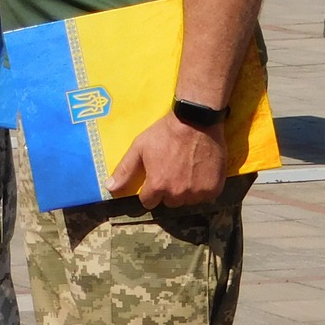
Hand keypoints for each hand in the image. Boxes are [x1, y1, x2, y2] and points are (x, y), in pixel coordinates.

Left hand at [108, 113, 226, 207]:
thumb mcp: (139, 147)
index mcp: (158, 185)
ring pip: (187, 201)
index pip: (149, 202)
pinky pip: (205, 197)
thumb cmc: (165, 133)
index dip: (149, 191)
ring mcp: (197, 193)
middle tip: (171, 171)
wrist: (196, 122)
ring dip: (185, 191)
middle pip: (169, 202)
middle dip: (168, 190)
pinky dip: (202, 188)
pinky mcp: (214, 189)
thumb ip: (125, 170)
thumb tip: (110, 188)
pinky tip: (199, 172)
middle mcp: (178, 194)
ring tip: (186, 170)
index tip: (154, 179)